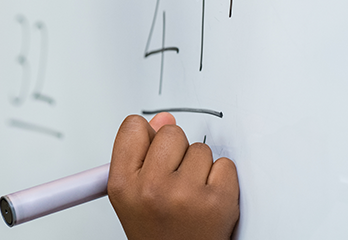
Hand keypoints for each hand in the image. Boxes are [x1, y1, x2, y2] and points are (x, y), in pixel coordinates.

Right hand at [108, 113, 239, 239]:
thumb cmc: (157, 232)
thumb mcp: (132, 195)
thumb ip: (141, 153)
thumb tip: (164, 119)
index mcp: (123, 185)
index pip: (133, 127)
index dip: (147, 136)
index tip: (152, 151)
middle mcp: (151, 189)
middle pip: (171, 132)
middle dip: (176, 151)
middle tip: (173, 181)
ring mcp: (186, 194)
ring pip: (200, 149)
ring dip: (200, 167)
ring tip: (191, 194)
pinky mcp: (218, 201)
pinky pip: (225, 164)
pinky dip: (221, 179)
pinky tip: (208, 198)